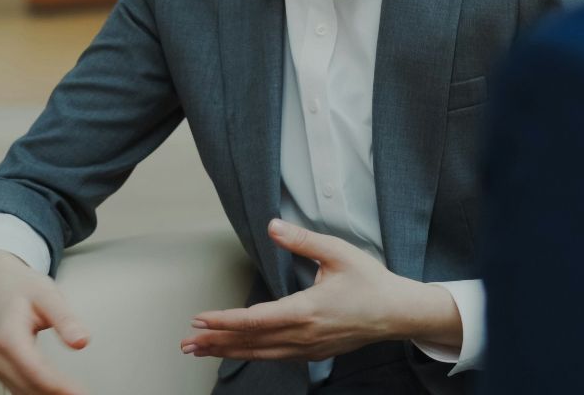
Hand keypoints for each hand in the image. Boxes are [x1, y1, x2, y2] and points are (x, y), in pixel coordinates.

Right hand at [0, 248, 90, 394]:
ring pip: (23, 392)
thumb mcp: (47, 294)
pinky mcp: (4, 369)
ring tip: (75, 394)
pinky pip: (20, 390)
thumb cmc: (22, 287)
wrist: (0, 283)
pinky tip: (57, 393)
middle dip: (57, 394)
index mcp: (8, 336)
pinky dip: (39, 394)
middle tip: (84, 394)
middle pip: (29, 386)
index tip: (81, 392)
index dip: (59, 386)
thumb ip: (65, 319)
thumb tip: (81, 342)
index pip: (36, 370)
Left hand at [182, 219, 460, 361]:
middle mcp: (304, 334)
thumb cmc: (371, 282)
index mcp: (307, 310)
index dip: (225, 321)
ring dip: (227, 352)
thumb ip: (303, 240)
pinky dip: (250, 355)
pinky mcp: (313, 352)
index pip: (256, 319)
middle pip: (251, 341)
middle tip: (186, 342)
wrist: (397, 313)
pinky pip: (274, 357)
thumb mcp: (339, 252)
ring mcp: (308, 348)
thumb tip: (273, 226)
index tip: (201, 318)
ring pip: (260, 353)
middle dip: (216, 342)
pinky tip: (236, 352)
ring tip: (200, 350)